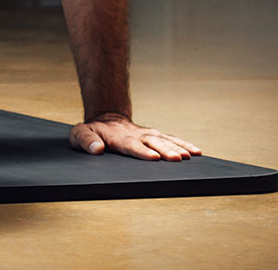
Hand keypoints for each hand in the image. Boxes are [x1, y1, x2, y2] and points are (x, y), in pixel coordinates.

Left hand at [70, 113, 201, 160]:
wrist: (105, 119)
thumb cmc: (92, 131)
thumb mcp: (79, 135)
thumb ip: (85, 141)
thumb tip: (96, 149)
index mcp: (118, 137)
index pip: (130, 145)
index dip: (141, 151)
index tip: (153, 157)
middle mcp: (135, 134)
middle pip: (152, 142)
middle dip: (165, 150)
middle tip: (178, 159)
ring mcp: (146, 134)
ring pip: (164, 140)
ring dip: (178, 147)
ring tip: (192, 156)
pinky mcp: (154, 136)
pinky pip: (170, 139)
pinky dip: (184, 144)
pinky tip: (197, 152)